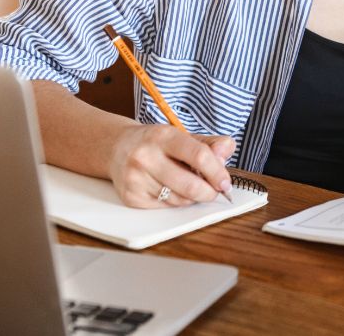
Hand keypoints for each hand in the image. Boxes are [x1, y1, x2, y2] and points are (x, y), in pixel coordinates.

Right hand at [108, 125, 235, 208]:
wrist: (117, 148)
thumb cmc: (156, 143)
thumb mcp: (183, 136)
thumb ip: (210, 143)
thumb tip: (226, 152)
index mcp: (163, 136)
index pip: (199, 155)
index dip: (217, 172)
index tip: (225, 183)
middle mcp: (146, 156)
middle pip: (190, 185)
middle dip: (209, 192)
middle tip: (214, 191)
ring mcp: (136, 178)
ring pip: (180, 200)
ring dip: (192, 197)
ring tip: (188, 184)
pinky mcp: (131, 197)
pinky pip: (166, 207)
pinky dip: (175, 202)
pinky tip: (170, 189)